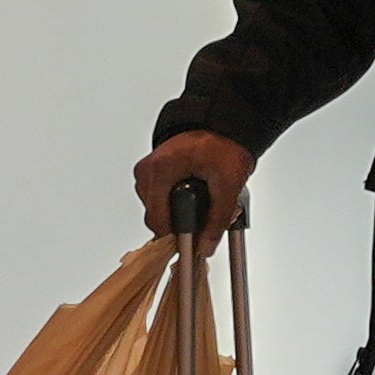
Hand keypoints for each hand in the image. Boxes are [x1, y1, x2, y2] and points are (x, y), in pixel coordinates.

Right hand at [135, 129, 254, 237]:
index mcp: (159, 170)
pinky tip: (198, 197)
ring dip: (181, 214)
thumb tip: (206, 246)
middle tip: (209, 221)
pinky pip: (161, 198)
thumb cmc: (224, 145)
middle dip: (182, 224)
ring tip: (207, 203)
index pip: (157, 220)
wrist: (225, 126)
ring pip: (159, 209)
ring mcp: (148, 171)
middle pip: (157, 217)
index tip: (192, 248)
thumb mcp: (227, 184)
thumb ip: (217, 219)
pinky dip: (177, 203)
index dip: (176, 237)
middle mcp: (147, 171)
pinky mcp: (155, 172)